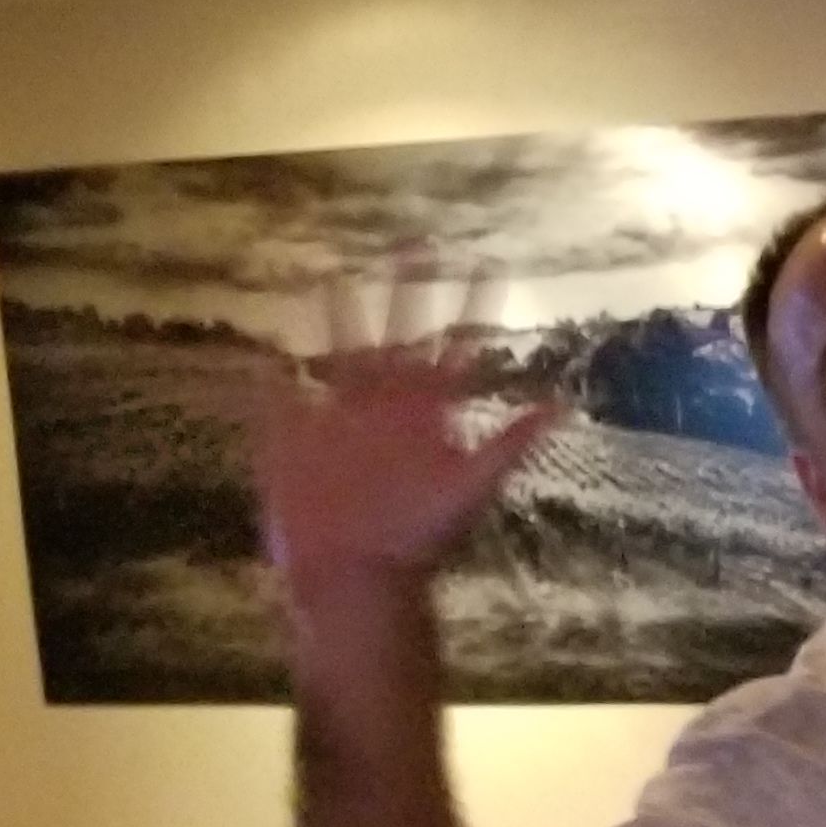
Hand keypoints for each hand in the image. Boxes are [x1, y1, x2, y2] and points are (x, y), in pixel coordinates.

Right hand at [246, 284, 560, 615]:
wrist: (361, 584)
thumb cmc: (418, 541)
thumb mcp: (470, 487)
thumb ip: (509, 443)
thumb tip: (563, 405)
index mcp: (427, 414)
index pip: (453, 347)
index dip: (468, 307)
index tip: (483, 262)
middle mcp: (387, 409)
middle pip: (396, 334)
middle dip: (406, 292)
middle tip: (416, 242)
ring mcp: (340, 424)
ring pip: (338, 354)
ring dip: (336, 317)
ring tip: (329, 277)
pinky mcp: (294, 444)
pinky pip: (277, 403)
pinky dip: (266, 380)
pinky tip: (262, 355)